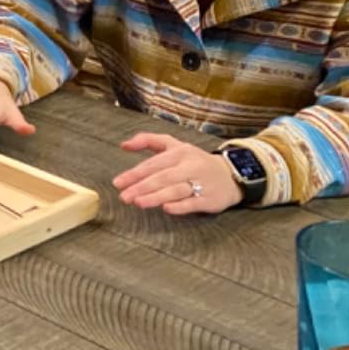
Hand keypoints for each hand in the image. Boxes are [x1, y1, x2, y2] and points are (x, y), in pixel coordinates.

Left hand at [113, 133, 241, 214]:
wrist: (230, 175)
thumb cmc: (194, 161)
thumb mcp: (174, 145)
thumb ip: (148, 141)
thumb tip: (123, 145)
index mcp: (180, 152)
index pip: (154, 163)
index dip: (135, 173)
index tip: (118, 183)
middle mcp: (191, 166)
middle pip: (163, 177)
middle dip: (142, 187)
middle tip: (124, 197)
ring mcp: (202, 183)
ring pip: (177, 190)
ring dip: (157, 197)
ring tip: (138, 203)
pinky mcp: (210, 199)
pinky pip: (193, 203)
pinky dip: (180, 206)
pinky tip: (166, 208)